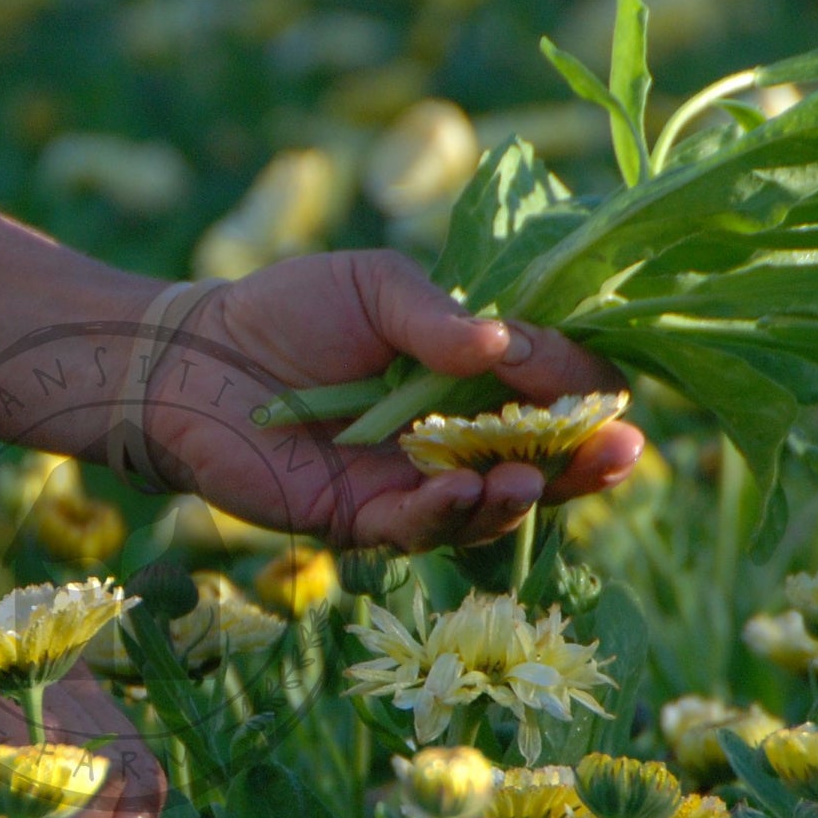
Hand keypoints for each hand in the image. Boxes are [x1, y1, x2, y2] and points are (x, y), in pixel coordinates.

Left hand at [151, 252, 643, 551]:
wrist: (192, 359)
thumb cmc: (287, 311)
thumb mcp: (375, 288)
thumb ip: (437, 316)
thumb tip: (503, 344)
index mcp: (468, 379)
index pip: (547, 392)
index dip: (581, 391)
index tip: (608, 388)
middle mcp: (450, 440)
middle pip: (537, 461)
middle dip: (584, 461)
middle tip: (625, 449)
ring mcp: (409, 486)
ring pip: (485, 507)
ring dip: (520, 495)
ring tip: (536, 475)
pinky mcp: (360, 522)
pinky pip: (418, 529)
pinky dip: (449, 512)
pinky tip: (471, 489)